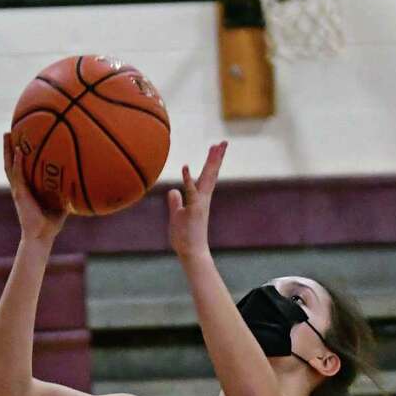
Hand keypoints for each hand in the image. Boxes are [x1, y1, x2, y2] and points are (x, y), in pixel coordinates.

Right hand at [3, 133, 68, 242]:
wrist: (41, 237)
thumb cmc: (51, 224)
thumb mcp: (61, 204)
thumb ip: (67, 193)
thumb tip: (81, 183)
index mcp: (28, 188)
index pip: (22, 168)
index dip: (19, 155)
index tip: (21, 139)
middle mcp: (21, 186)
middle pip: (12, 162)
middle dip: (9, 147)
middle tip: (9, 131)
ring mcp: (19, 189)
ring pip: (10, 165)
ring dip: (8, 149)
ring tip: (7, 134)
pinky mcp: (20, 193)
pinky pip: (18, 174)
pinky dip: (18, 161)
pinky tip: (19, 150)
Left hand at [167, 141, 226, 259]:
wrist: (191, 253)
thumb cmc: (185, 238)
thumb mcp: (177, 215)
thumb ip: (176, 202)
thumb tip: (173, 191)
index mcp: (201, 199)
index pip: (207, 176)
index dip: (212, 162)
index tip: (216, 148)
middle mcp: (203, 199)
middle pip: (211, 174)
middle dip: (216, 158)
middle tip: (223, 142)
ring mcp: (200, 204)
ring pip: (206, 179)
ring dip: (210, 163)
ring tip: (215, 147)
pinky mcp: (194, 210)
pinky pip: (190, 192)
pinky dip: (187, 179)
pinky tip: (185, 167)